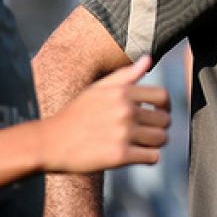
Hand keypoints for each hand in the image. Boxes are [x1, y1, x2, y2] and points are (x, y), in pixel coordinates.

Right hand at [43, 56, 170, 172]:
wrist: (51, 142)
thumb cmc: (75, 115)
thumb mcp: (98, 89)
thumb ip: (126, 75)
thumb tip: (148, 59)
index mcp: (121, 92)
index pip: (163, 97)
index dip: (165, 106)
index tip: (159, 113)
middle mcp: (125, 110)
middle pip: (165, 120)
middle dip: (159, 127)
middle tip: (147, 132)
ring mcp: (123, 133)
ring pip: (161, 139)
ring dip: (155, 143)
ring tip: (142, 144)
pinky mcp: (120, 156)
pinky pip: (152, 157)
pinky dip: (148, 158)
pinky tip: (136, 155)